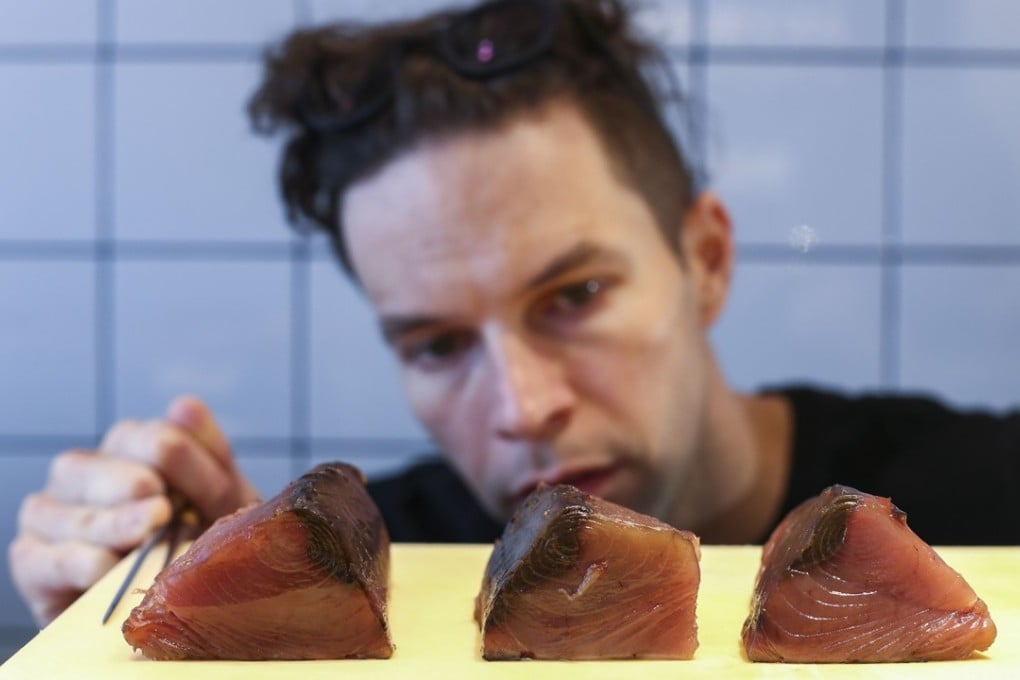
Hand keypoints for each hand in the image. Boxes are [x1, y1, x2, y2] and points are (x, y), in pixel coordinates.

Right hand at [7, 396, 260, 626]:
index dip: (177, 458)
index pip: (138, 436)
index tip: (214, 488)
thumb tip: (183, 404)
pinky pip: (39, 558)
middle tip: (163, 509)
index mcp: (126, 449)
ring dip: (108, 523)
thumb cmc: (202, 543)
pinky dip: (76, 562)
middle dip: (129, 485)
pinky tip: (107, 568)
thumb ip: (207, 449)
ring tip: (146, 535)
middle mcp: (81, 475)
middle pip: (86, 466)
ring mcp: (50, 517)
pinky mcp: (33, 565)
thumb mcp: (220, 497)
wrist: (184, 608)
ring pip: (57, 510)